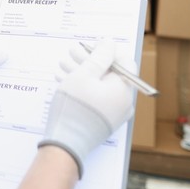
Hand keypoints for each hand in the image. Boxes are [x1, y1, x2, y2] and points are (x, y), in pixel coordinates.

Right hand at [39, 41, 135, 177]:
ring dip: (84, 74)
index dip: (108, 50)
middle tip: (72, 52)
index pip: (126, 62)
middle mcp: (124, 103)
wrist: (65, 144)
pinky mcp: (103, 123)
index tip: (91, 45)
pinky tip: (67, 81)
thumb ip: (99, 56)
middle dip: (91, 61)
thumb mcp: (84, 75)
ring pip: (101, 87)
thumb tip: (109, 43)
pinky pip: (98, 100)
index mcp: (124, 89)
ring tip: (64, 65)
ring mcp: (114, 115)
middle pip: (111, 74)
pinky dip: (85, 89)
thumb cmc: (73, 109)